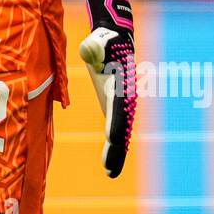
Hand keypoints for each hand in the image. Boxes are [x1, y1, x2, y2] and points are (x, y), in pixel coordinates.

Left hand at [79, 0, 136, 178]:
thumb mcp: (98, 41)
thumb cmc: (104, 41)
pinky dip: (114, 147)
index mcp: (121, 85)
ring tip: (110, 172)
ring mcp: (121, 103)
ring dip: (116, 152)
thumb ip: (94, 46)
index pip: (118, 108)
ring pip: (120, 132)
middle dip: (116, 148)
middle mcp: (125, 98)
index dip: (115, 124)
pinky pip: (116, 130)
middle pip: (121, 127)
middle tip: (110, 170)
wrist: (114, 40)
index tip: (112, 140)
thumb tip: (89, 49)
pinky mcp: (115, 106)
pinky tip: (109, 164)